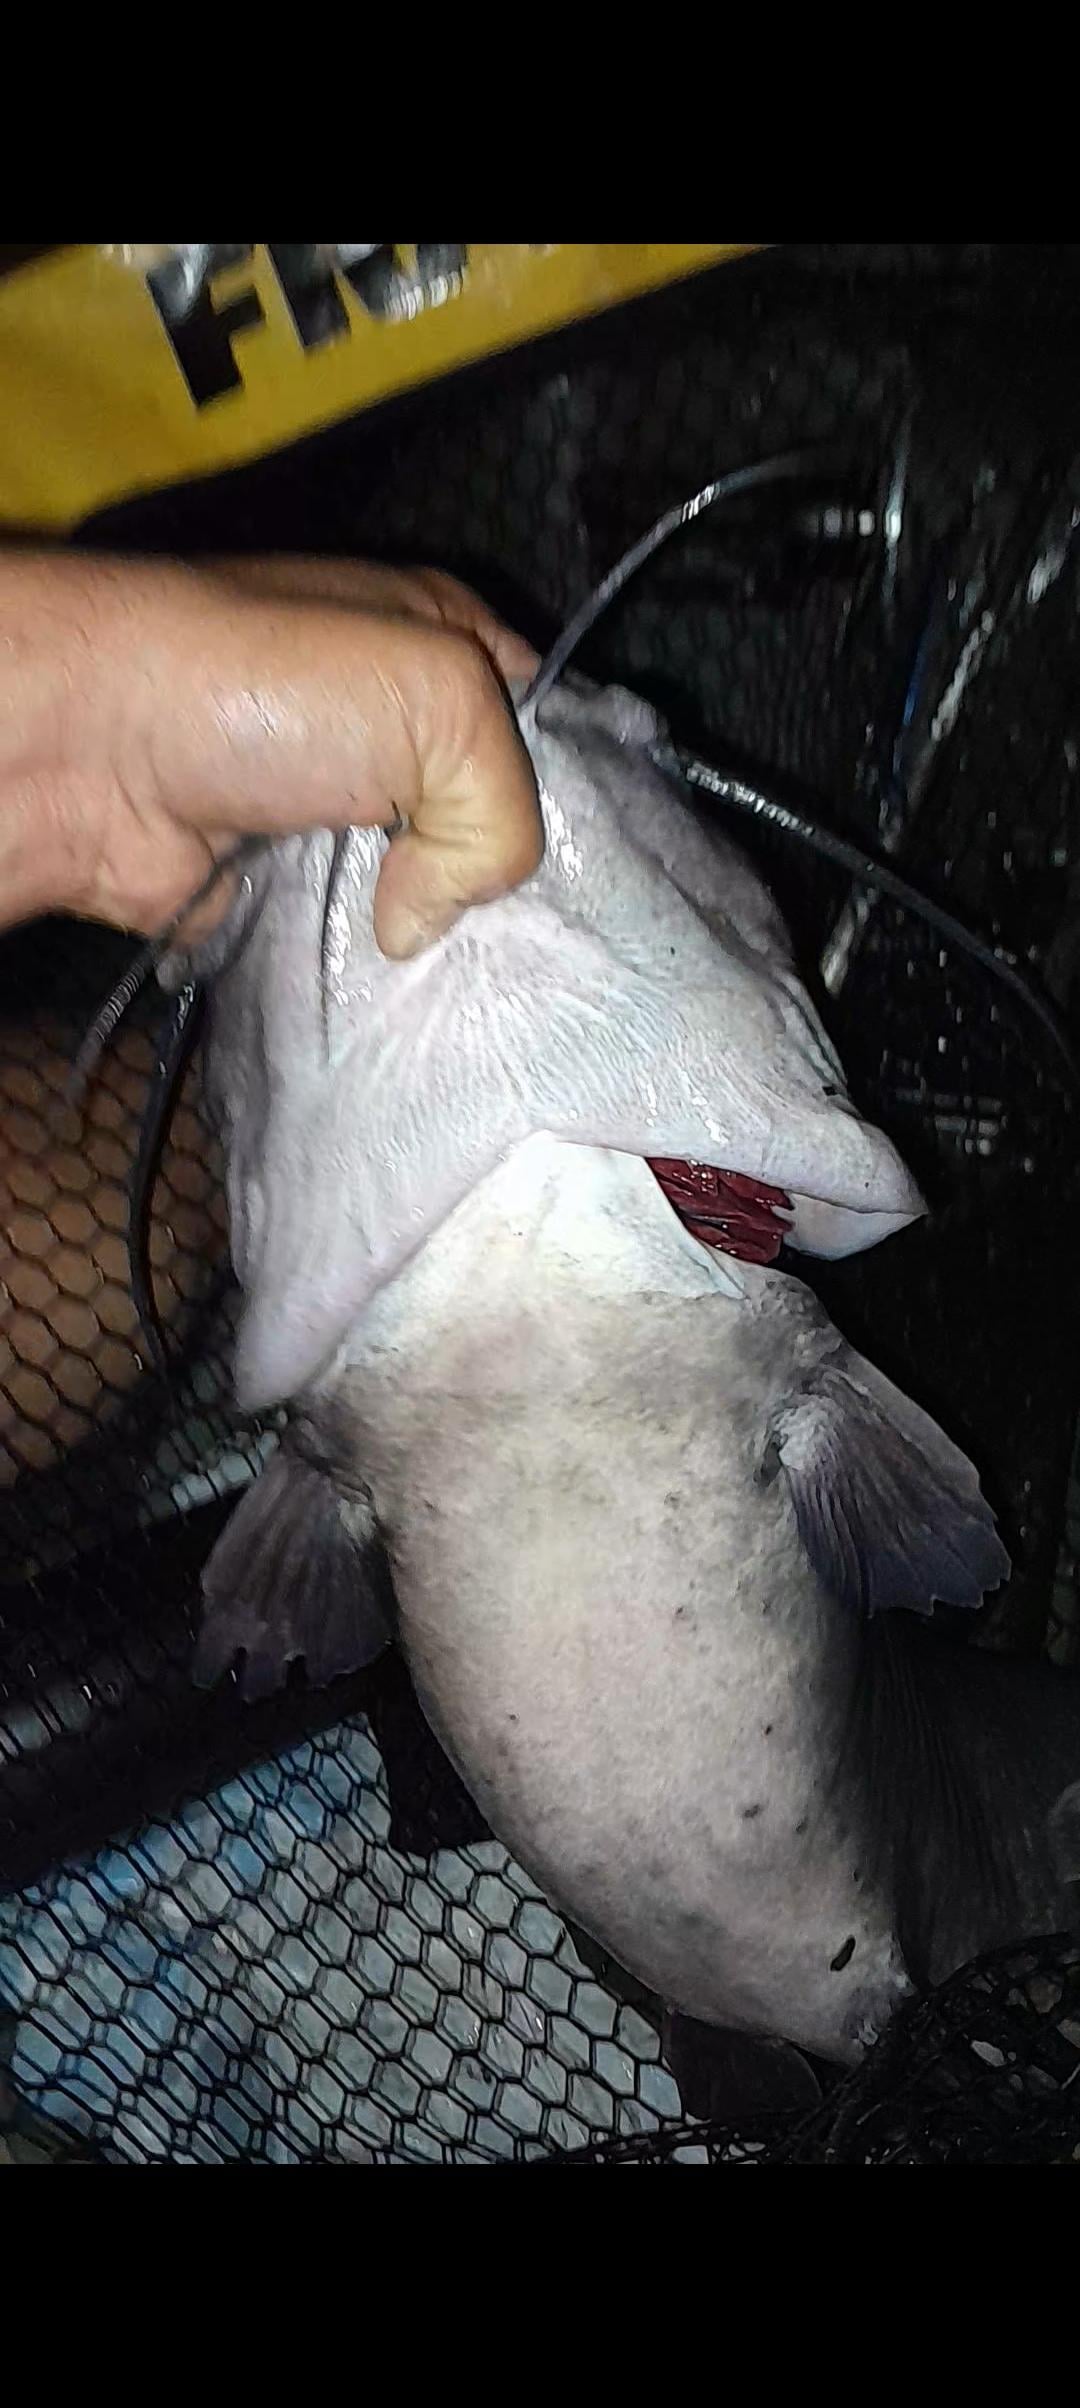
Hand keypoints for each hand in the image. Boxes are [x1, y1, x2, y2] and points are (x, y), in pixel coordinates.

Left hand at [0, 552, 541, 956]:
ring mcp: (330, 808)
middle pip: (490, 822)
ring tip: (478, 986)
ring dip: (438, 940)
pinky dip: (365, 974)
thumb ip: (504, 811)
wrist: (91, 749)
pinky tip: (397, 998)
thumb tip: (425, 920)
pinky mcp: (273, 885)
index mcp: (443, 642)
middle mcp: (389, 724)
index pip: (552, 723)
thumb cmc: (269, 685)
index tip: (605, 872)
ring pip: (423, 895)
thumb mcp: (440, 695)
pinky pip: (349, 944)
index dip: (582, 795)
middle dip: (510, 884)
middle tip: (546, 947)